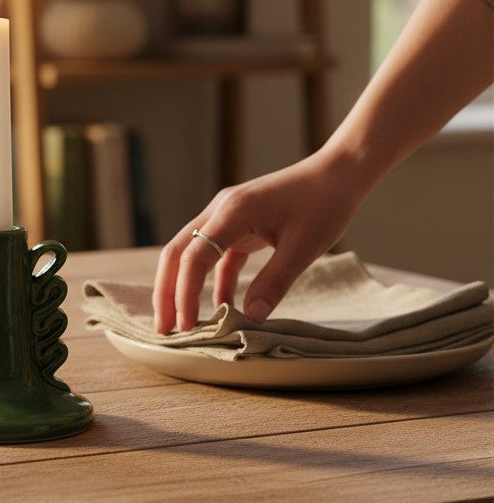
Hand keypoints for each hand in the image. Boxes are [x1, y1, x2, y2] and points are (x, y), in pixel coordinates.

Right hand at [152, 150, 364, 333]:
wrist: (338, 174)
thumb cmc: (324, 204)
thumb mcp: (304, 247)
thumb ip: (274, 282)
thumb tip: (250, 318)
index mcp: (232, 213)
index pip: (194, 257)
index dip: (184, 294)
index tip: (186, 326)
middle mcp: (220, 211)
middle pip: (177, 253)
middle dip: (167, 292)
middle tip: (163, 329)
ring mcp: (226, 216)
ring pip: (191, 254)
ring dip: (183, 286)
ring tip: (182, 321)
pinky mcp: (239, 224)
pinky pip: (217, 255)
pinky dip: (214, 280)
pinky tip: (222, 305)